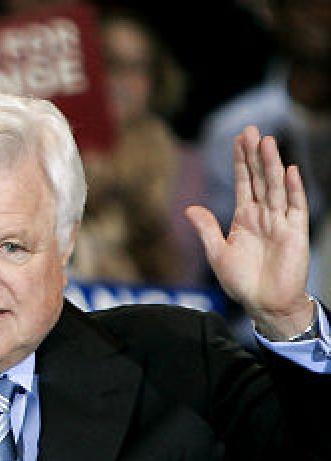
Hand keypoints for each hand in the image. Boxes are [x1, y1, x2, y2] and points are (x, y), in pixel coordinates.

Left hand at [185, 126, 312, 338]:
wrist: (264, 304)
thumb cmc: (241, 282)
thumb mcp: (217, 253)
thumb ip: (207, 229)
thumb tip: (190, 208)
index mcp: (244, 218)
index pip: (242, 183)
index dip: (240, 161)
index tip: (238, 138)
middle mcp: (263, 215)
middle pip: (259, 178)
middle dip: (255, 155)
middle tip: (251, 130)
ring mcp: (280, 222)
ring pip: (275, 187)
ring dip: (271, 165)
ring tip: (267, 142)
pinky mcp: (295, 233)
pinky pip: (295, 207)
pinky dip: (292, 190)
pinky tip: (289, 171)